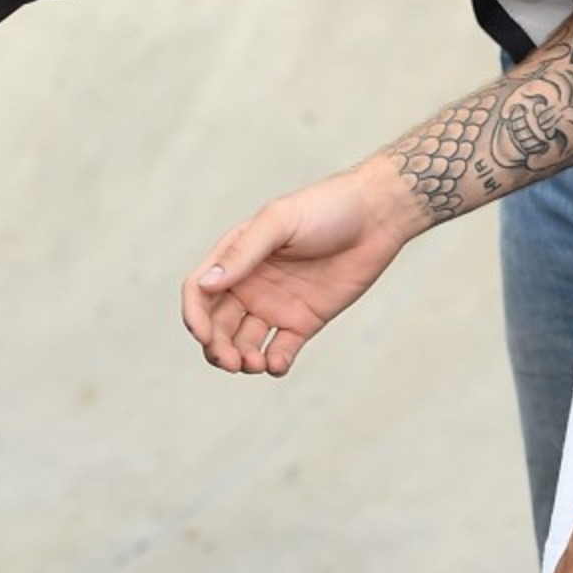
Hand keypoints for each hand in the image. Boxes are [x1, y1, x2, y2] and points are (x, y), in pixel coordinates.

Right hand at [181, 158, 419, 375]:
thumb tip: (206, 285)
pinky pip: (281, 350)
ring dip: (242, 360)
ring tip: (256, 364)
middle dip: (217, 348)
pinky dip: (274, 364)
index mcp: (237, 256)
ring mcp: (277, 304)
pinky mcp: (304, 320)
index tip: (204, 336)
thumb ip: (244, 253)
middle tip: (232, 362)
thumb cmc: (327, 207)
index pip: (200, 292)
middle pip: (218, 325)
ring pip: (244, 343)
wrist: (377, 215)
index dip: (194, 317)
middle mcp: (251, 283)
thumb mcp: (280, 222)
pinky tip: (276, 364)